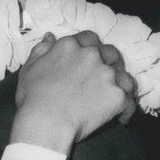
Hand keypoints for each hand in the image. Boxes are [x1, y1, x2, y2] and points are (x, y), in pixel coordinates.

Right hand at [11, 31, 136, 154]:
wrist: (46, 122)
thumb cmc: (33, 97)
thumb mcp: (29, 69)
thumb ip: (41, 50)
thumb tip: (50, 37)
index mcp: (70, 47)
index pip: (89, 38)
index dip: (91, 47)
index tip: (89, 58)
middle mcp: (92, 56)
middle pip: (111, 53)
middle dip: (110, 63)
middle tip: (105, 78)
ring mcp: (107, 75)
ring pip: (125, 76)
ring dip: (122, 85)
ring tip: (117, 97)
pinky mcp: (117, 96)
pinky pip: (130, 101)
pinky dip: (127, 109)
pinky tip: (121, 117)